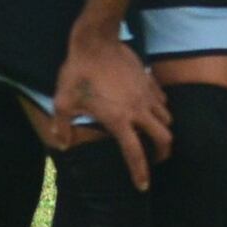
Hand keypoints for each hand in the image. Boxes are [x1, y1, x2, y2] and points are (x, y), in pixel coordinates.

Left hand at [51, 28, 171, 180]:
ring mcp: (147, 95)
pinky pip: (163, 100)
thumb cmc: (78, 72)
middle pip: (164, 139)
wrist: (95, 41)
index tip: (143, 186)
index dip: (141, 173)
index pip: (135, 154)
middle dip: (163, 153)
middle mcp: (138, 111)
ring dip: (162, 130)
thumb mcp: (62, 100)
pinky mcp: (149, 81)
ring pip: (167, 119)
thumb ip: (61, 125)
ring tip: (152, 134)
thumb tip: (60, 144)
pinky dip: (161, 109)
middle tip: (156, 159)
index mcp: (118, 120)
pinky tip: (150, 109)